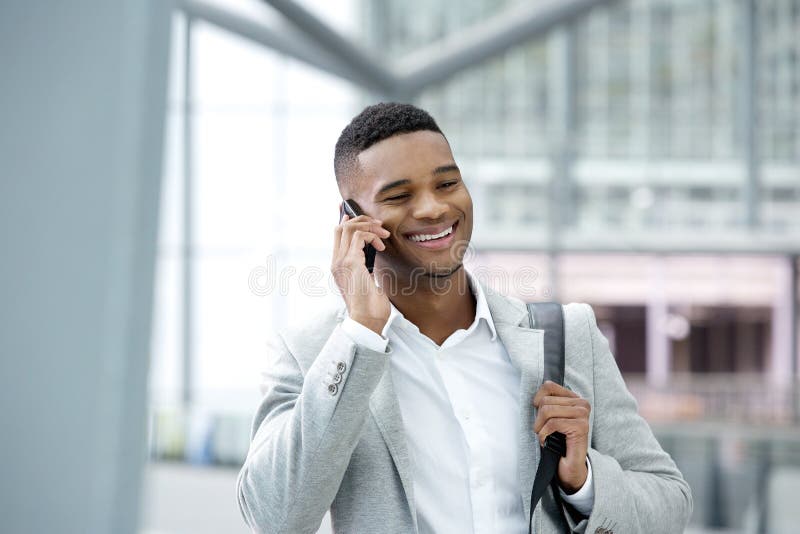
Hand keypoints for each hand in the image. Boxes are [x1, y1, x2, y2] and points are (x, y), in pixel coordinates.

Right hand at [332, 213, 390, 335]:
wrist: (367, 320)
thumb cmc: (370, 306)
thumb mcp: (367, 281)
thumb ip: (365, 266)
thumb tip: (372, 253)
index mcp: (338, 266)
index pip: (336, 236)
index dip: (344, 220)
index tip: (353, 212)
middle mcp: (336, 262)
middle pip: (341, 227)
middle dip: (361, 220)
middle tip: (379, 226)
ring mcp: (341, 262)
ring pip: (348, 228)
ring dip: (369, 226)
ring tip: (383, 234)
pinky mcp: (351, 263)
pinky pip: (359, 236)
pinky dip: (372, 236)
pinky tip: (381, 246)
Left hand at [533, 380, 590, 492]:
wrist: (569, 467)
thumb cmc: (558, 442)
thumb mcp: (550, 418)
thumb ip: (547, 403)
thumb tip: (536, 396)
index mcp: (574, 398)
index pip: (548, 386)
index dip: (537, 400)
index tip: (539, 415)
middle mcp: (581, 404)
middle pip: (545, 401)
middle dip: (539, 419)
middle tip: (544, 431)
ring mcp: (583, 415)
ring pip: (548, 410)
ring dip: (541, 428)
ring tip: (546, 436)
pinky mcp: (581, 427)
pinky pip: (553, 423)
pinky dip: (544, 434)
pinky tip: (548, 442)